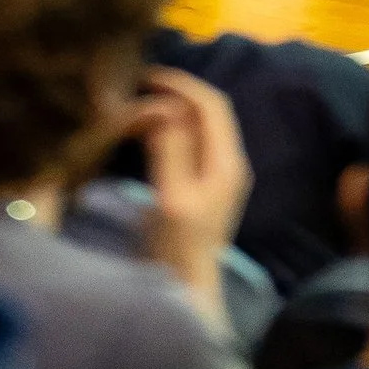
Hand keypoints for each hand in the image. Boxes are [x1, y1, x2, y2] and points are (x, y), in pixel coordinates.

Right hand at [128, 65, 249, 309]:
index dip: (182, 85)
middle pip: (208, 111)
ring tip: (139, 101)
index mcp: (227, 162)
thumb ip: (171, 149)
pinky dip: (171, 128)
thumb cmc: (179, 247)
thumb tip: (165, 107)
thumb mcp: (173, 197)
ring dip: (173, 109)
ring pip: (199, 126)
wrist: (186, 291)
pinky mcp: (203, 187)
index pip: (211, 105)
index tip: (147, 76)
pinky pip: (190, 143)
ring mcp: (217, 176)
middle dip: (177, 92)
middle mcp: (229, 163)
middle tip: (139, 84)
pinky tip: (148, 130)